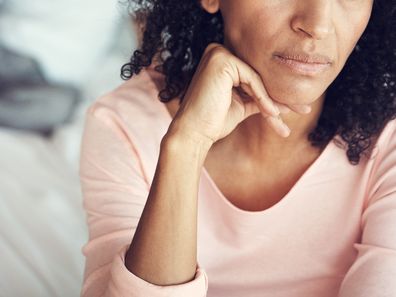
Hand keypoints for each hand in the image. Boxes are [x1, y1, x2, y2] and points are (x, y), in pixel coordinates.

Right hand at [168, 42, 311, 144]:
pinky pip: (252, 80)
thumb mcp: (242, 107)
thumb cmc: (213, 122)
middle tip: (304, 109)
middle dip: (282, 96)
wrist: (194, 133)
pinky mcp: (222, 61)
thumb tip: (284, 101)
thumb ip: (259, 98)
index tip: (296, 108)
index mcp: (222, 62)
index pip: (255, 77)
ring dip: (276, 100)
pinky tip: (273, 113)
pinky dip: (263, 97)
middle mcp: (219, 53)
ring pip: (258, 78)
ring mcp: (219, 54)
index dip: (275, 94)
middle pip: (259, 76)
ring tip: (295, 114)